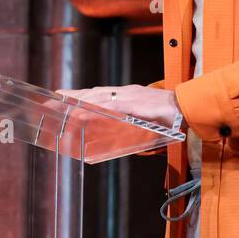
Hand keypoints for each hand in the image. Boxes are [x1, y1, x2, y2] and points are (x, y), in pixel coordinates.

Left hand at [58, 85, 180, 127]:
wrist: (187, 109)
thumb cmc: (169, 118)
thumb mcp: (144, 125)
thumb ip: (130, 131)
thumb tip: (115, 144)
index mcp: (126, 96)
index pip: (97, 94)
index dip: (79, 95)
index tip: (61, 96)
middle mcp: (124, 93)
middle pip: (92, 93)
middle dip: (71, 97)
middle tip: (51, 102)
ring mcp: (128, 96)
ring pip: (96, 97)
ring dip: (77, 102)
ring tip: (59, 106)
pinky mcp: (132, 103)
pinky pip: (108, 106)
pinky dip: (92, 109)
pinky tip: (80, 113)